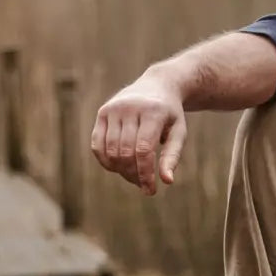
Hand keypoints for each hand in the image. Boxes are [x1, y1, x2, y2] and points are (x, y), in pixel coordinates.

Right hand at [90, 69, 186, 194]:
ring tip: (134, 177)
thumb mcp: (178, 132)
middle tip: (144, 185)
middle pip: (125, 152)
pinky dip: (105, 161)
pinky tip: (118, 168)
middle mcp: (130, 107)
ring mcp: (113, 108)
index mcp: (153, 111)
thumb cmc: (170, 114)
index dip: (145, 173)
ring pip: (110, 151)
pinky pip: (97, 144)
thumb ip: (172, 155)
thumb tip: (167, 181)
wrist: (158, 85)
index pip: (143, 150)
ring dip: (120, 170)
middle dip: (133, 174)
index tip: (151, 190)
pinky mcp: (102, 112)